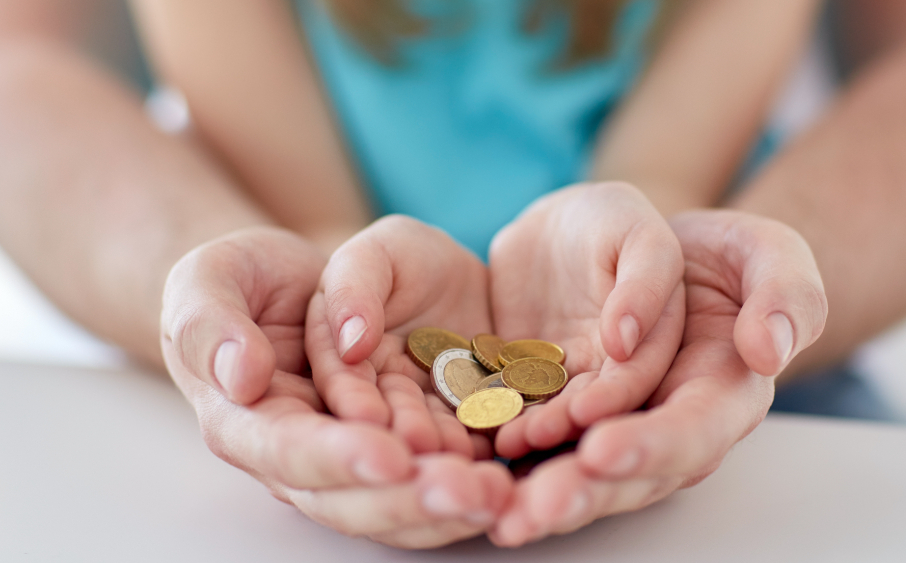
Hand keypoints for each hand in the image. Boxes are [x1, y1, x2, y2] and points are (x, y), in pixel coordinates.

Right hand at [161, 227, 510, 548]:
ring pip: (400, 501)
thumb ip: (210, 321)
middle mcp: (304, 455)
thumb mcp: (213, 277)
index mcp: (249, 422)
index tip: (389, 454)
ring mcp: (358, 454)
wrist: (300, 280)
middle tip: (470, 492)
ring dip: (451, 504)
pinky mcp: (404, 440)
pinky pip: (437, 473)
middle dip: (412, 499)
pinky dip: (473, 479)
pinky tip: (513, 476)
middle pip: (354, 498)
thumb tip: (242, 376)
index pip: (290, 452)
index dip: (339, 458)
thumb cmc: (250, 278)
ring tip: (503, 493)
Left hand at [489, 183, 685, 457]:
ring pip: (560, 413)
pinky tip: (479, 421)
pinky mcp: (536, 379)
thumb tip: (625, 342)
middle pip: (602, 412)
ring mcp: (579, 380)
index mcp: (673, 349)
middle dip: (568, 429)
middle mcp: (628, 376)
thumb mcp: (643, 235)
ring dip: (533, 430)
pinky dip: (503, 411)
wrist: (562, 220)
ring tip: (503, 440)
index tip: (586, 412)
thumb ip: (648, 281)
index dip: (620, 402)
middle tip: (532, 438)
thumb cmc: (616, 219)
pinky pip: (520, 399)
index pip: (652, 386)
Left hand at [489, 209, 826, 545]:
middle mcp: (665, 422)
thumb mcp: (762, 249)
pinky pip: (535, 438)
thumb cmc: (712, 250)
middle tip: (532, 510)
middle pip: (628, 472)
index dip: (651, 446)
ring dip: (535, 491)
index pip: (693, 432)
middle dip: (580, 492)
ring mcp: (612, 422)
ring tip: (495, 506)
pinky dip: (506, 453)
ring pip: (575, 468)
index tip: (603, 449)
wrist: (644, 243)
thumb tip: (768, 349)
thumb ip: (784, 292)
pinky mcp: (564, 407)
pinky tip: (470, 463)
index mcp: (723, 393)